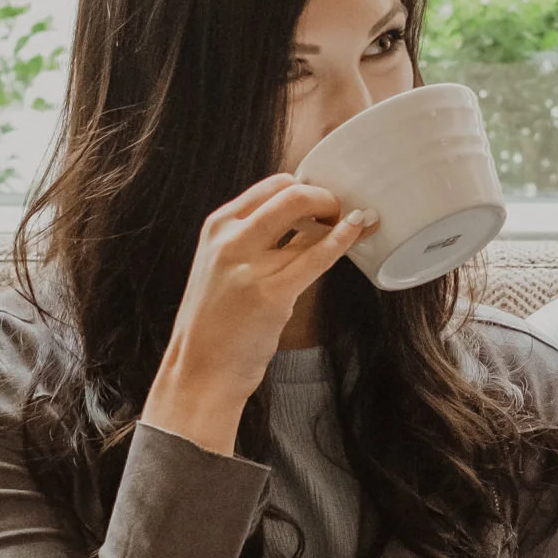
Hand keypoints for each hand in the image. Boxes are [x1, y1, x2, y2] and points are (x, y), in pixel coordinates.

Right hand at [141, 174, 376, 453]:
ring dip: (340, 218)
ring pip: (308, 223)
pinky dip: (343, 239)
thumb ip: (254, 240)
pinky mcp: (271, 295)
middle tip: (343, 213)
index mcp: (217, 226)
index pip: (272, 185)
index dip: (307, 187)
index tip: (324, 201)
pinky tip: (358, 230)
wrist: (199, 372)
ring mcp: (249, 267)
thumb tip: (308, 218)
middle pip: (292, 194)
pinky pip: (317, 256)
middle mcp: (230, 240)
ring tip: (357, 223)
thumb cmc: (216, 323)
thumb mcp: (223, 267)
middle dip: (327, 198)